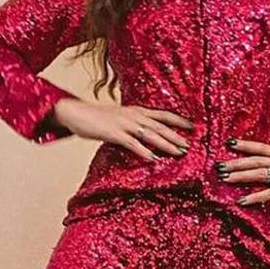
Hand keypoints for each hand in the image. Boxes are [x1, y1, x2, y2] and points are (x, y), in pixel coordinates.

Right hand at [53, 98, 194, 161]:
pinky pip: (133, 144)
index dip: (178, 119)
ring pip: (151, 135)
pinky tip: (153, 158)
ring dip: (166, 144)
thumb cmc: (98, 116)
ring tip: (178, 152)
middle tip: (190, 145)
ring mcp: (125, 124)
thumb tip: (146, 132)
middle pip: (160, 126)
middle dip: (176, 136)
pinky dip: (144, 152)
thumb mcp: (120, 115)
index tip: (193, 125)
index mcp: (136, 110)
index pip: (163, 114)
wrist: (76, 112)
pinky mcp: (115, 133)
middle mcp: (134, 115)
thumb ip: (134, 122)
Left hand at [219, 138, 269, 206]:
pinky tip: (241, 201)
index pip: (263, 148)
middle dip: (236, 162)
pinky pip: (269, 193)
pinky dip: (254, 197)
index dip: (246, 145)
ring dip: (240, 175)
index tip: (230, 143)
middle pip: (255, 159)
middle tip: (218, 165)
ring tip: (224, 178)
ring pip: (259, 173)